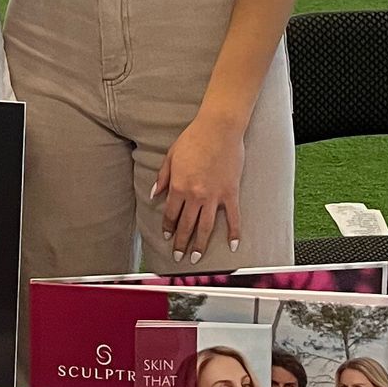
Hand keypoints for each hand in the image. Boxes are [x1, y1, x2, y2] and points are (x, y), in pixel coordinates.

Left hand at [153, 108, 246, 261]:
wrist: (219, 128)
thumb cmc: (194, 138)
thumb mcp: (171, 156)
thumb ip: (163, 178)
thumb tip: (154, 195)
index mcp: (179, 186)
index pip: (171, 214)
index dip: (168, 227)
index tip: (167, 237)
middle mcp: (195, 195)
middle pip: (187, 225)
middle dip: (181, 243)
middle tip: (179, 257)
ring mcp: (214, 196)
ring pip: (206, 226)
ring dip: (201, 244)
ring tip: (197, 258)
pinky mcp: (231, 192)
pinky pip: (233, 217)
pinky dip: (233, 233)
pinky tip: (232, 245)